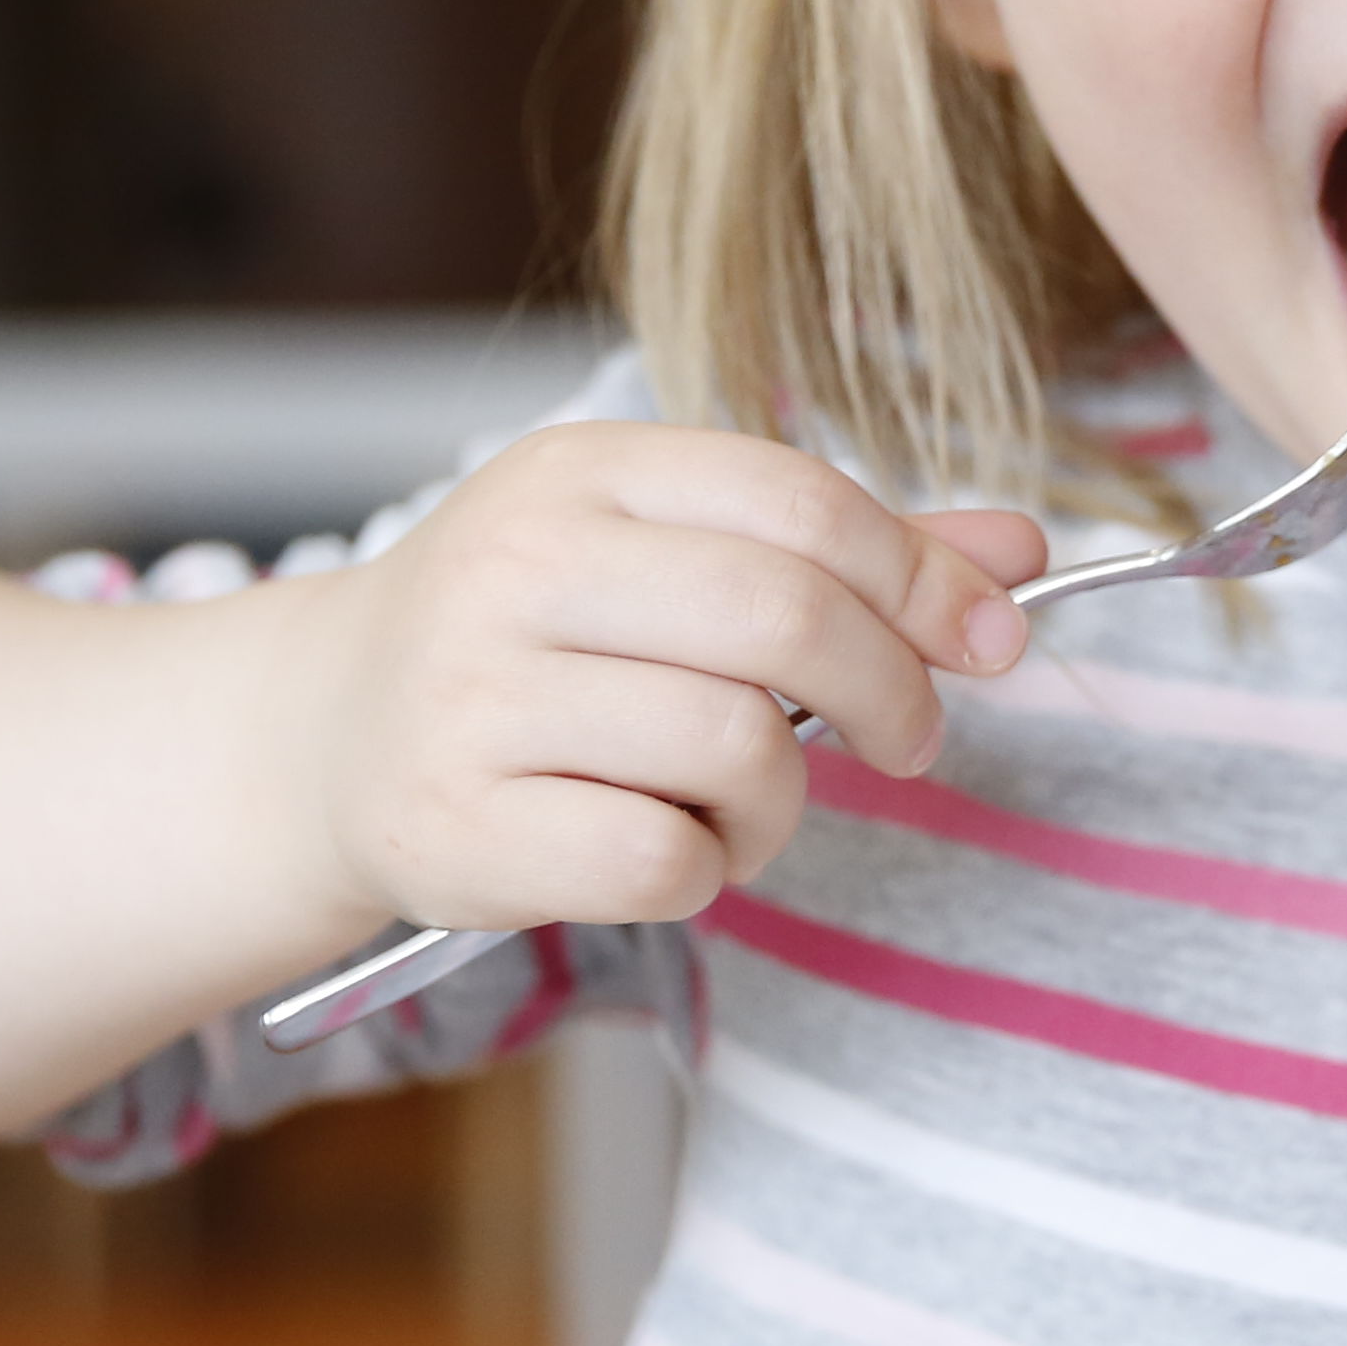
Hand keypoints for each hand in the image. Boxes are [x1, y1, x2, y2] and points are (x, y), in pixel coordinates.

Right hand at [270, 423, 1048, 939]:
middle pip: (784, 619)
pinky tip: (664, 848)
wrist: (322, 738)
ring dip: (784, 801)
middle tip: (910, 740)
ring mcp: (476, 699)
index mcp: (582, 475)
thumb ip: (846, 552)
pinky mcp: (459, 827)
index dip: (922, 576)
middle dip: (893, 692)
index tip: (984, 639)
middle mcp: (516, 569)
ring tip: (743, 803)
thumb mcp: (665, 556)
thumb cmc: (531, 642)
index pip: (800, 500)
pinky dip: (704, 871)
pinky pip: (664, 861)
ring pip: (735, 749)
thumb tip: (1024, 550)